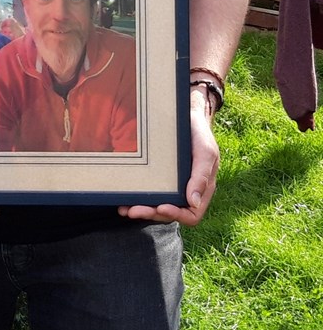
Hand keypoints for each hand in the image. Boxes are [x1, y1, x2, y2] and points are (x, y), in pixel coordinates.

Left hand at [118, 90, 217, 225]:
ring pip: (156, 206)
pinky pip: (148, 191)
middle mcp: (184, 191)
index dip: (176, 215)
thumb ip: (202, 176)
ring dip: (141, 210)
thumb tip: (193, 202)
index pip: (191, 214)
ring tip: (125, 209)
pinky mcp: (157, 176)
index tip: (161, 207)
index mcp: (200, 189)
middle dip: (151, 213)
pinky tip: (123, 199)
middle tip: (133, 210)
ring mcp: (170, 185)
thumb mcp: (206, 152)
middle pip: (169, 213)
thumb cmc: (198, 134)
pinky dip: (136, 198)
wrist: (184, 115)